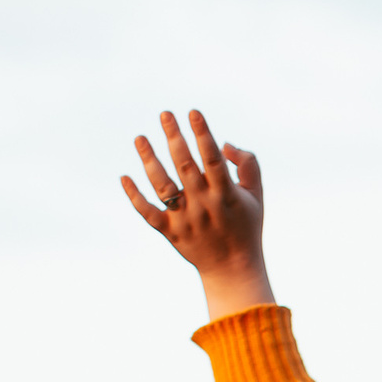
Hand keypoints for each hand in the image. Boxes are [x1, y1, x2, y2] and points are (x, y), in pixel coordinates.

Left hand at [122, 109, 273, 320]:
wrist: (233, 269)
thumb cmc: (246, 225)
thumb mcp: (257, 195)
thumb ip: (248, 164)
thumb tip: (223, 144)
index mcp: (226, 194)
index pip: (212, 159)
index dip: (202, 134)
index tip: (193, 113)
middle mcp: (204, 205)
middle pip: (184, 166)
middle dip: (174, 138)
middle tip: (164, 114)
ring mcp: (185, 219)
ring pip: (163, 186)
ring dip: (149, 160)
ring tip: (140, 137)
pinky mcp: (171, 233)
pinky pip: (148, 213)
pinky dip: (134, 196)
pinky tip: (124, 177)